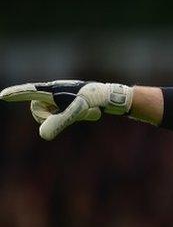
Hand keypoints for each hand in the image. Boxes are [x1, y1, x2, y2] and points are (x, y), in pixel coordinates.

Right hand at [0, 80, 132, 139]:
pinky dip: (77, 117)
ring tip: (84, 110)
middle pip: (38, 112)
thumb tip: (42, 136)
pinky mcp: (67, 104)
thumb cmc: (91, 100)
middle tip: (76, 112)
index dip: (15, 94)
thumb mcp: (75, 111)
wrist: (109, 96)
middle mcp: (52, 93)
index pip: (28, 92)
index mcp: (50, 90)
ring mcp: (59, 99)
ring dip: (69, 118)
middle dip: (54, 118)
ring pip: (51, 117)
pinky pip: (63, 117)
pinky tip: (90, 112)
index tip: (2, 95)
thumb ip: (58, 122)